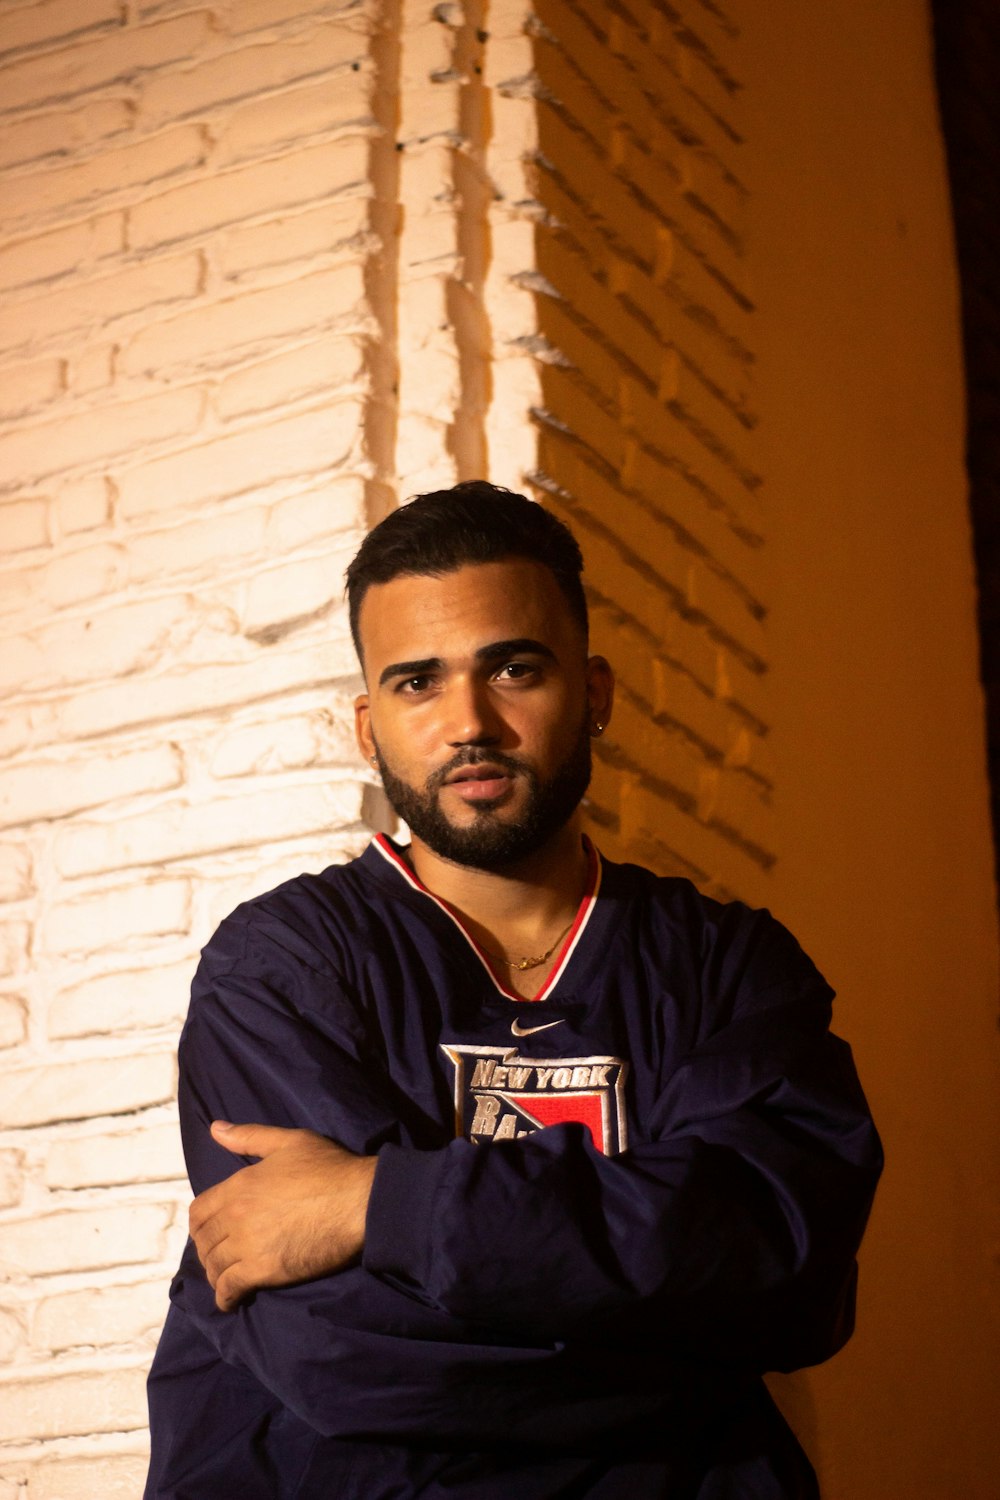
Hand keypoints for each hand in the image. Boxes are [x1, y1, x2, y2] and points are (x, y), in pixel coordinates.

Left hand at [189, 1122, 377, 1311]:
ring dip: (216, 1274)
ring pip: (214, 1267)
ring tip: (226, 1278)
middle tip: (222, 1256)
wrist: (358, 1201)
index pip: (199, 1212)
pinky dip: (225, 1297)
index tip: (211, 1231)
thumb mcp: (289, 1141)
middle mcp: (236, 1216)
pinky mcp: (263, 1271)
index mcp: (239, 1185)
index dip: (201, 1224)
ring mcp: (247, 1245)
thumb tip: (215, 1128)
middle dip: (208, 1250)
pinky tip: (231, 1300)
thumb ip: (249, 1136)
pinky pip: (229, 1289)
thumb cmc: (329, 1168)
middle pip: (204, 1242)